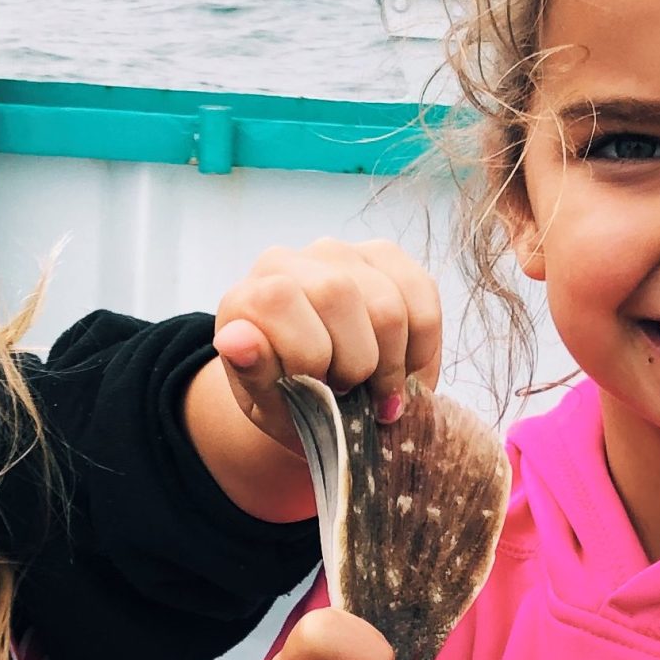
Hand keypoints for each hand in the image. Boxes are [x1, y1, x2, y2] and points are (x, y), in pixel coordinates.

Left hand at [183, 239, 443, 521]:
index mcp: (247, 296)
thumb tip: (237, 340)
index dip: (308, 356)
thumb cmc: (288, 403)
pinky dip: (421, 347)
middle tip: (350, 393)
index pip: (280, 299)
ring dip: (391, 363)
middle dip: (355, 362)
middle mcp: (289, 261)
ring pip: (388, 304)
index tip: (316, 390)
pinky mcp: (385, 256)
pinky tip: (402, 370)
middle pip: (340, 295)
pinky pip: (422, 296)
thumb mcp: (266, 406)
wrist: (314, 396)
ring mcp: (340, 253)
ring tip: (375, 388)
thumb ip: (253, 375)